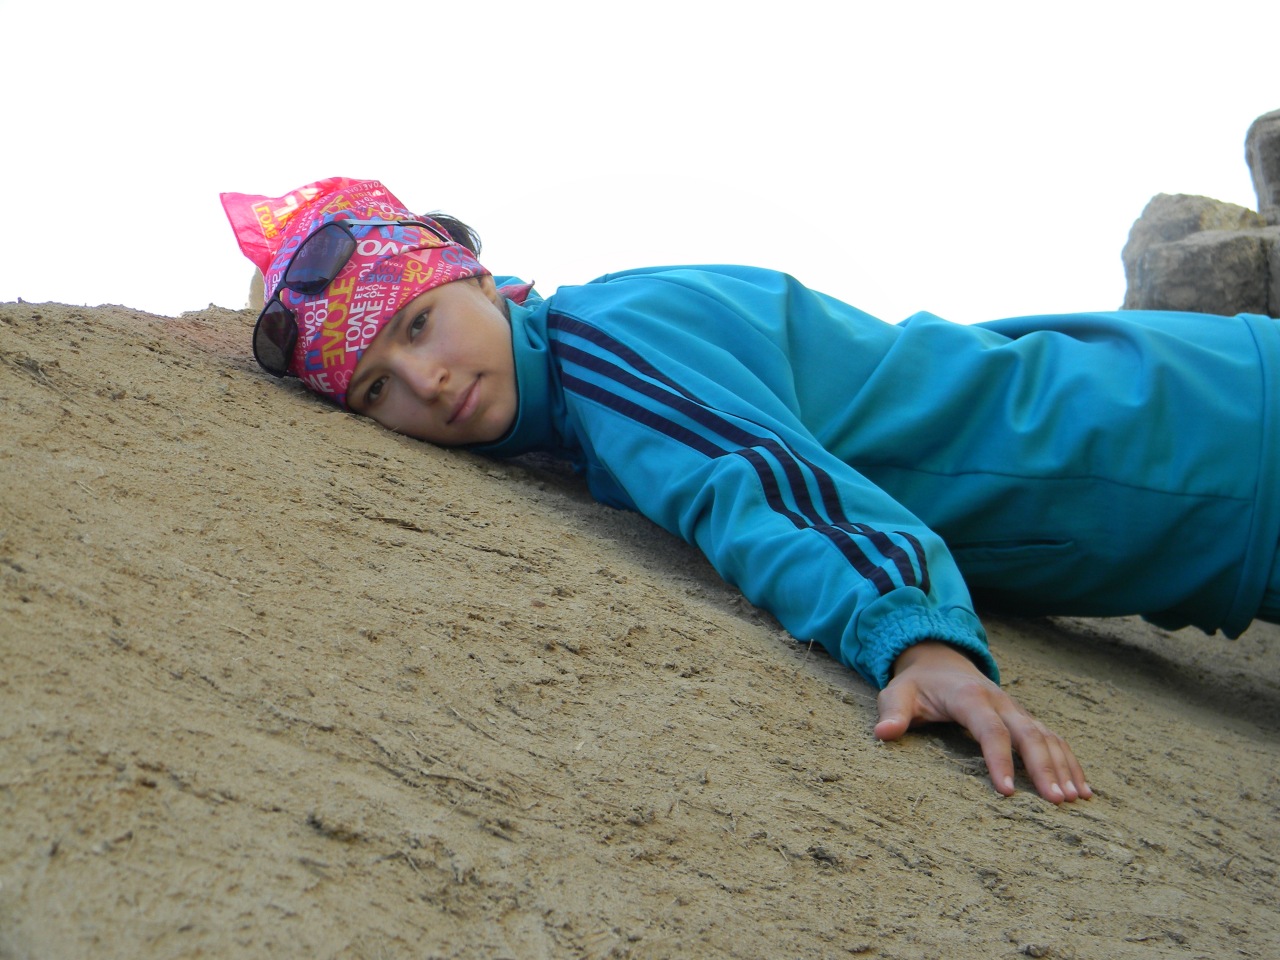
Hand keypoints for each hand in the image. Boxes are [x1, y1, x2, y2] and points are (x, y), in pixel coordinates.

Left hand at [873, 641, 1090, 803]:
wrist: (939, 660)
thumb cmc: (916, 685)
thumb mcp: (897, 694)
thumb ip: (892, 712)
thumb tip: (883, 734)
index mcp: (970, 697)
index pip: (989, 730)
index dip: (999, 760)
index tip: (1008, 792)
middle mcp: (1000, 701)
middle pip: (1029, 734)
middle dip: (1045, 767)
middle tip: (1057, 802)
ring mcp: (1016, 710)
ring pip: (1047, 736)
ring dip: (1063, 766)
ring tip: (1075, 800)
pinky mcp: (1024, 718)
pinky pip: (1053, 738)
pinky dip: (1070, 761)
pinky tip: (1082, 787)